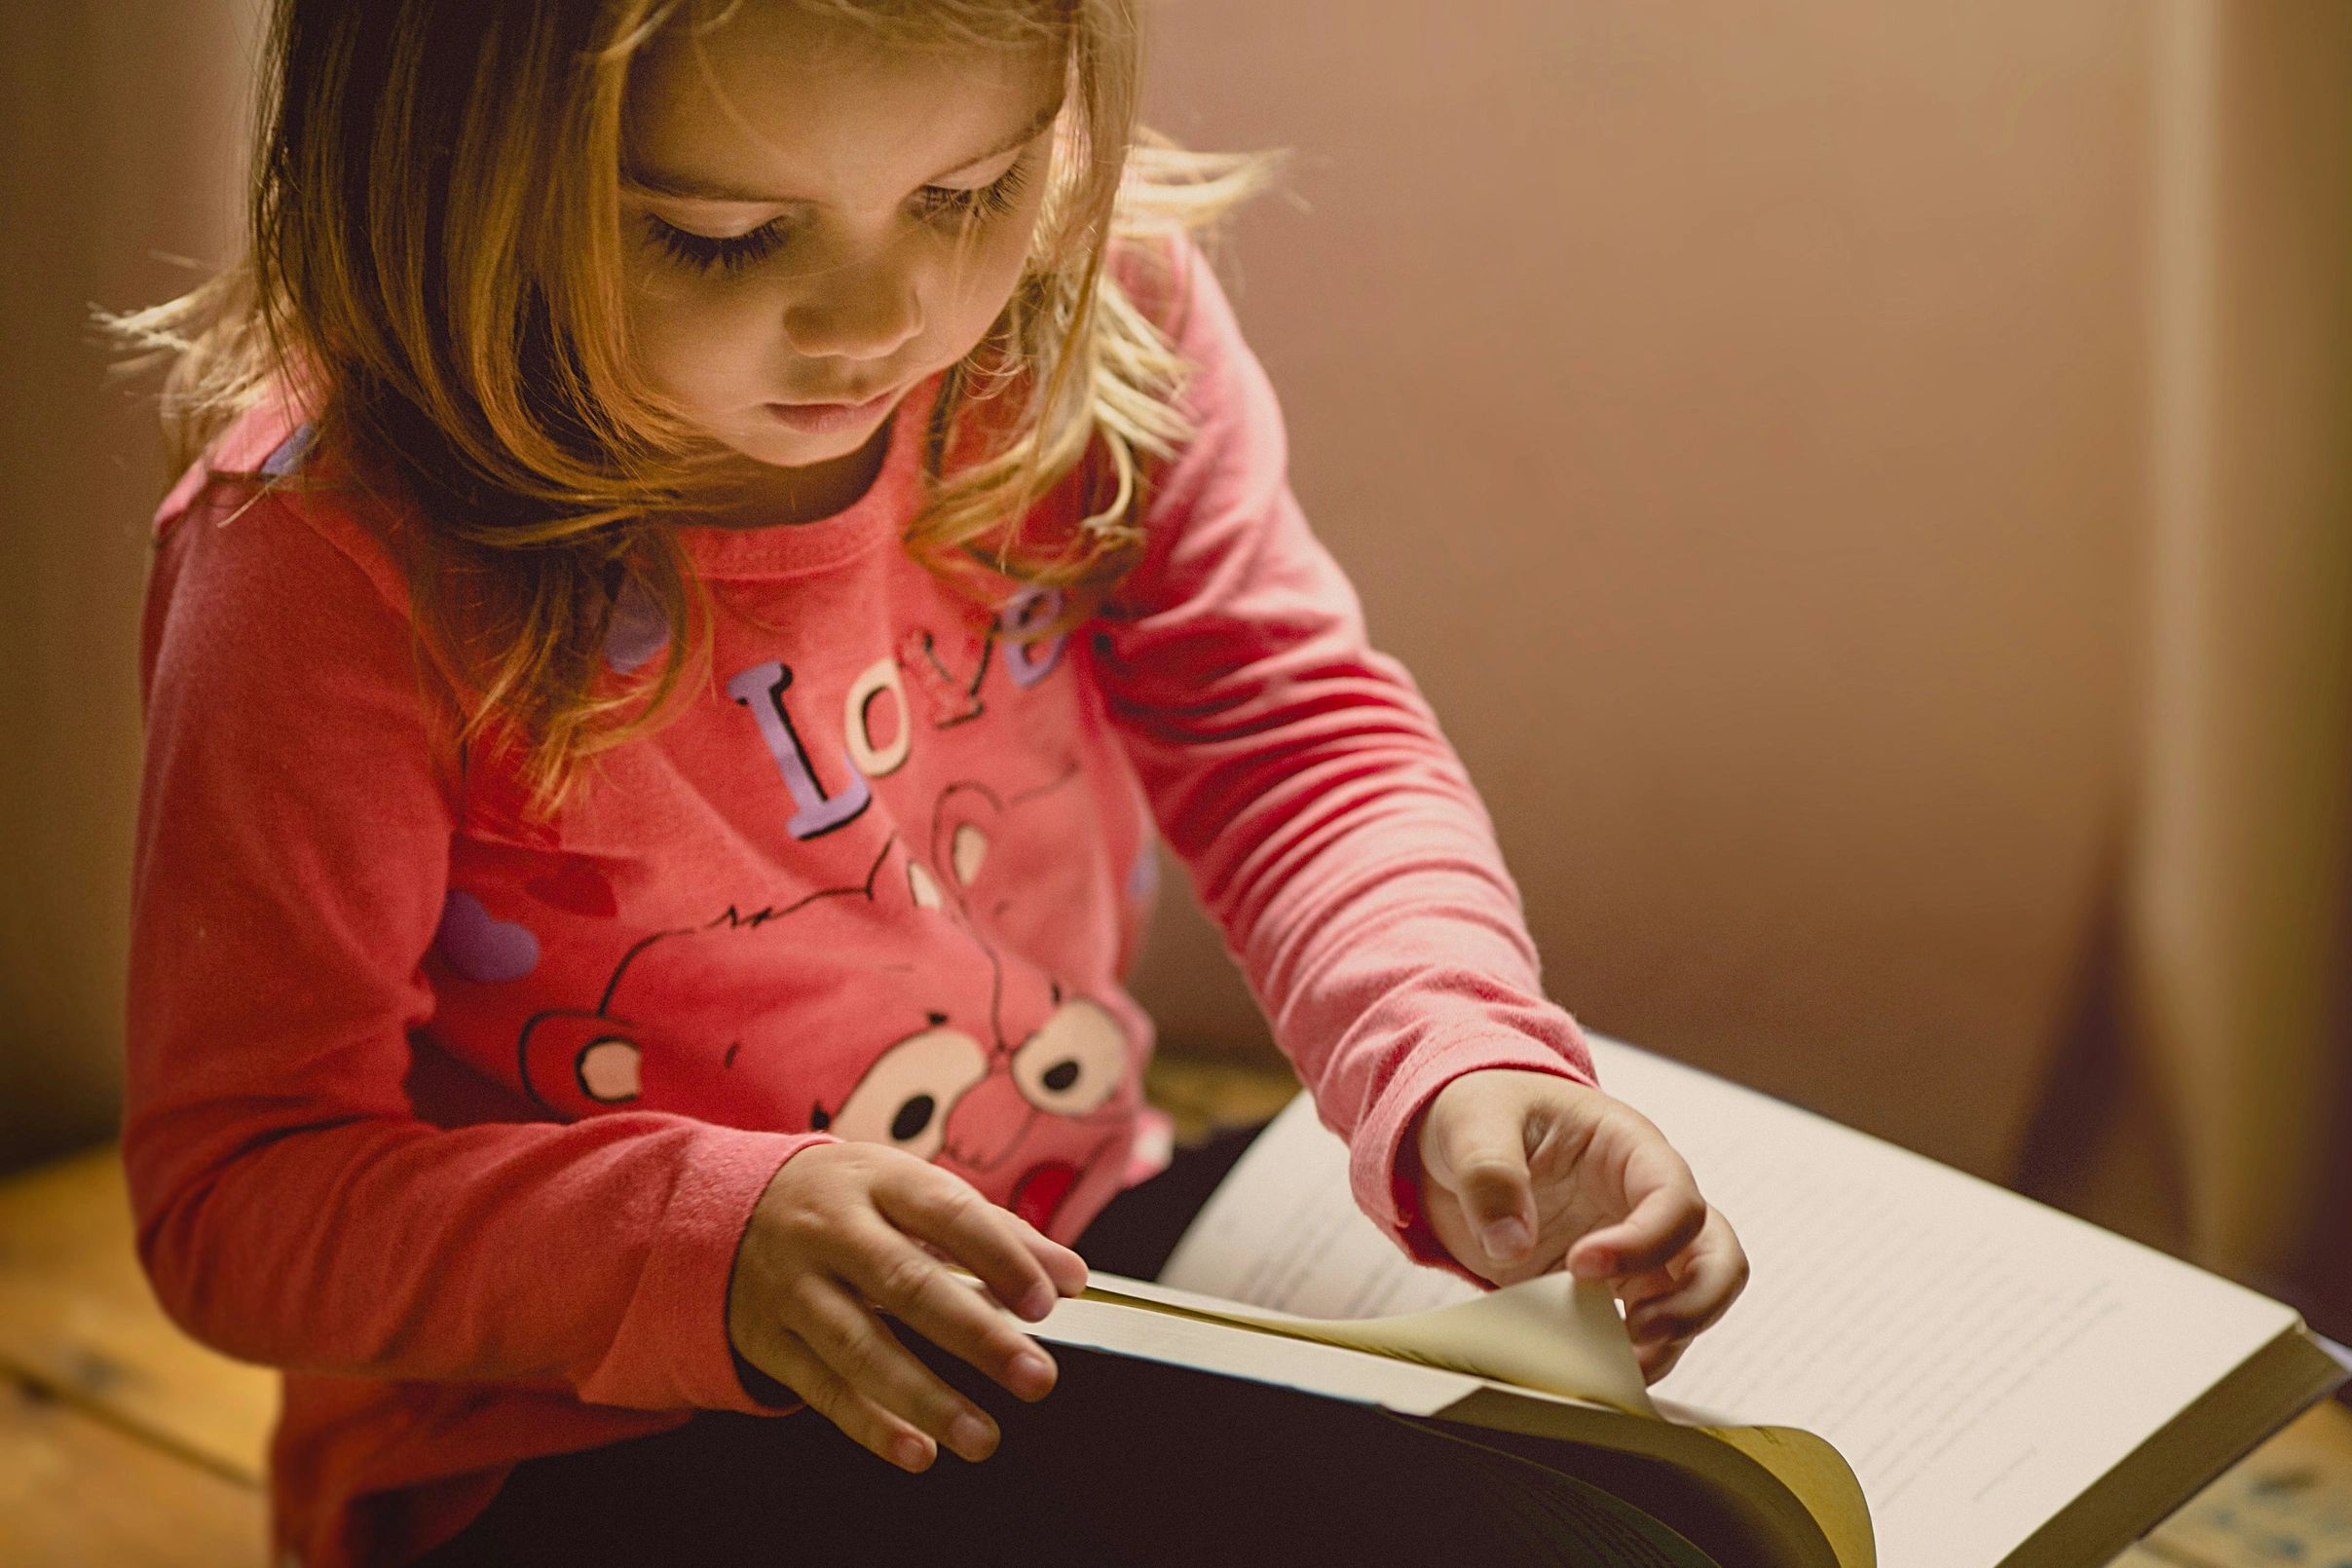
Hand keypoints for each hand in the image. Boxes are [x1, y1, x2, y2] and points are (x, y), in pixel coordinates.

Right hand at [727, 1141, 1087, 1471]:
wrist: (730, 1211)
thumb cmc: (852, 1203)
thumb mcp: (913, 1191)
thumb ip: (997, 1232)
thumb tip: (1070, 1276)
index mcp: (878, 1181)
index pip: (947, 1213)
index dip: (999, 1257)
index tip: (1046, 1302)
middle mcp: (830, 1231)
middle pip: (905, 1284)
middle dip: (975, 1335)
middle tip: (1035, 1377)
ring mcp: (793, 1287)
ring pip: (859, 1346)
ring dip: (926, 1398)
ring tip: (983, 1436)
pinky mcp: (768, 1339)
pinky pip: (822, 1388)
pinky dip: (871, 1425)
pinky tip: (918, 1450)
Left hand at [1413, 1068, 1747, 1382]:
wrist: (1461, 1141)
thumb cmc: (1483, 1110)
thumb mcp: (1471, 1122)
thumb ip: (1489, 1174)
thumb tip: (1511, 1243)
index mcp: (1629, 1148)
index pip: (1675, 1198)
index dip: (1643, 1241)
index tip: (1580, 1265)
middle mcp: (1646, 1202)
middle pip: (1717, 1257)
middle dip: (1694, 1304)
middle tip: (1635, 1333)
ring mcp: (1634, 1250)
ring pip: (1693, 1303)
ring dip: (1668, 1342)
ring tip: (1612, 1363)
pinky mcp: (1608, 1289)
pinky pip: (1645, 1329)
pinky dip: (1631, 1357)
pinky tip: (1594, 1369)